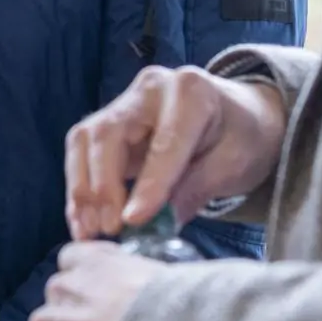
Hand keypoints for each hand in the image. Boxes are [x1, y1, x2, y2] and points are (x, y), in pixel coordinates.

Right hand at [62, 65, 287, 240]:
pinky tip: (83, 222)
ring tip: (89, 232)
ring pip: (85, 141)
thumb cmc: (241, 137)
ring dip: (82, 190)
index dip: (148, 183)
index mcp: (191, 91)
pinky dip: (80, 190)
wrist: (238, 116)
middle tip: (110, 229)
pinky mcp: (108, 123)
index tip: (132, 221)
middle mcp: (149, 88)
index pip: (165, 142)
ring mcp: (123, 103)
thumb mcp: (233, 165)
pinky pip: (82, 153)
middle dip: (104, 186)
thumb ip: (194, 190)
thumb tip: (154, 227)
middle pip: (110, 134)